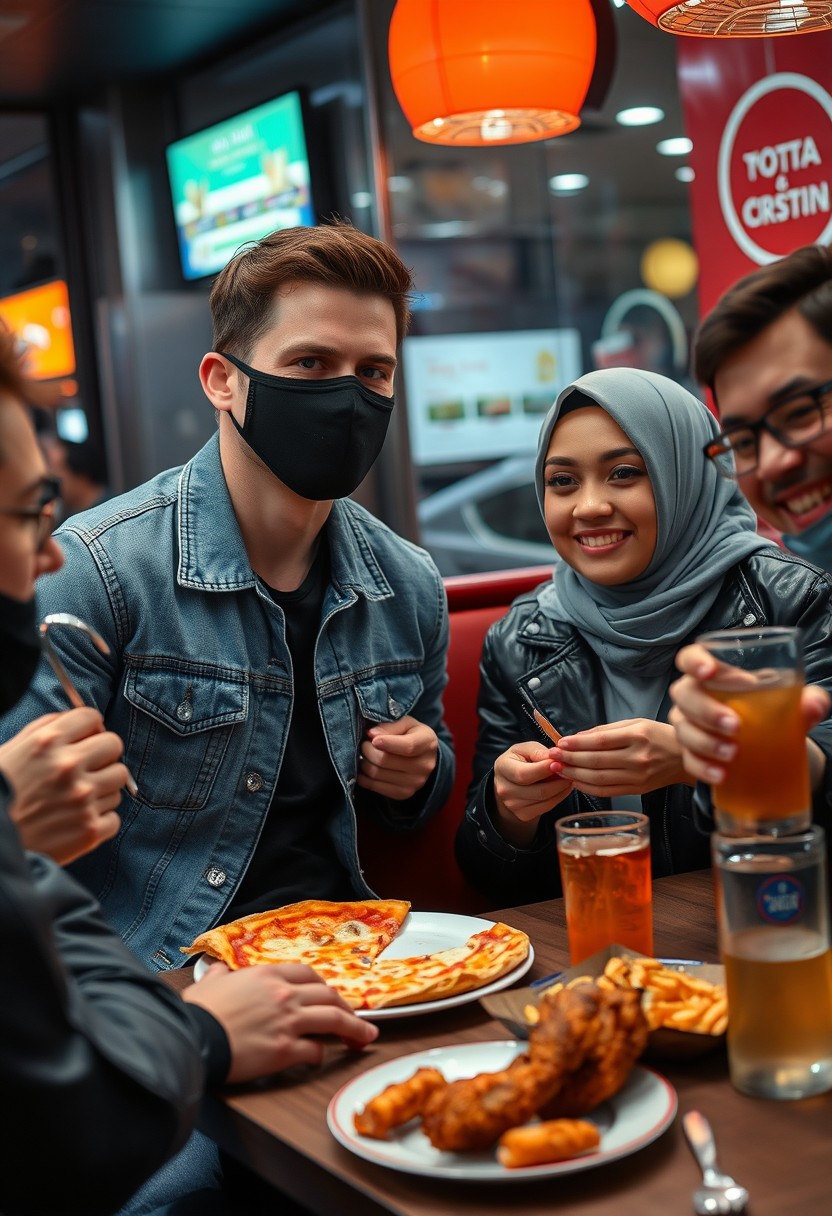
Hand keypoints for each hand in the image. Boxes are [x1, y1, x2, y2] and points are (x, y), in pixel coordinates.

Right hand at [0, 708, 128, 863]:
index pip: (91, 717)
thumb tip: (78, 721)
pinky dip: (100, 820)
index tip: (87, 738)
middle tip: (89, 767)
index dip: (90, 727)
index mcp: (47, 743)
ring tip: (77, 798)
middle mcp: (68, 767)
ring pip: (118, 781)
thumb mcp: (11, 751)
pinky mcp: (89, 830)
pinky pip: (114, 817)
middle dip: (102, 754)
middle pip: (114, 745)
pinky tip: (78, 821)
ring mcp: (82, 799)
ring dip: (102, 788)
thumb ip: (45, 730)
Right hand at [183, 962, 378, 1082]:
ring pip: (334, 1019)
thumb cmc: (198, 1013)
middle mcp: (284, 994)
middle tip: (356, 1019)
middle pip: (328, 995)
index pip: (308, 974)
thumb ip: (218, 975)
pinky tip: (320, 1059)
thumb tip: (217, 970)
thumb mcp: (207, 984)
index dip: (323, 986)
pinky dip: (321, 1055)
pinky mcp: (285, 1049)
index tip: (329, 995)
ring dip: (354, 1029)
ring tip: (365, 1038)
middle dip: (347, 1007)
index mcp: (268, 975)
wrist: (192, 1037)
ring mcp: (288, 1021)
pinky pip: (315, 1050)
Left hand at [357, 715, 438, 799]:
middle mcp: (425, 765)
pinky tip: (366, 768)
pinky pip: (375, 787)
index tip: (372, 739)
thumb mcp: (405, 723)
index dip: (387, 742)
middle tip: (365, 743)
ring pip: (376, 773)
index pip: (408, 746)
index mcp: (427, 742)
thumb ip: (390, 726)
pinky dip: (364, 777)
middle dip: (368, 750)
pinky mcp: (404, 793)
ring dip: (364, 763)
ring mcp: (416, 782)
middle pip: (385, 760)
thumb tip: (371, 734)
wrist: (422, 757)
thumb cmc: (410, 734)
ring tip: (366, 755)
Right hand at [493, 740, 572, 845]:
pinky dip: (559, 797)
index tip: (560, 763)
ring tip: (568, 777)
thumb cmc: (521, 760)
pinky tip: (562, 787)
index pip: (524, 774)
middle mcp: (504, 789)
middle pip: (539, 791)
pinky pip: (547, 807)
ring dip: (562, 789)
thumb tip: (556, 760)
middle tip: (570, 771)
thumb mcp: (527, 749)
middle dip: (559, 781)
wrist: (512, 781)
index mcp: (502, 767)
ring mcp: (512, 805)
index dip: (545, 770)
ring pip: (546, 800)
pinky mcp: (523, 815)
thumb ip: (540, 752)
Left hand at [551, 718, 689, 795]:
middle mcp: (638, 758)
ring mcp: (638, 776)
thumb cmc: (659, 736)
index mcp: (637, 736)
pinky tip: (575, 781)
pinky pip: (607, 791)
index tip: (560, 743)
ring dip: (574, 775)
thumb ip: (606, 730)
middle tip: (552, 756)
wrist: (686, 757)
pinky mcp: (637, 789)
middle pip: (596, 761)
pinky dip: (588, 787)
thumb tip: (578, 737)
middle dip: (570, 759)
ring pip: (598, 778)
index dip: (577, 743)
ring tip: (559, 769)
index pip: (600, 741)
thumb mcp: (636, 723)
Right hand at [669, 643, 829, 787]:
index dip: (694, 661)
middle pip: (685, 694)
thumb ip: (806, 700)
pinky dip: (703, 767)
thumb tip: (813, 704)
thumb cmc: (771, 715)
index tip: (709, 672)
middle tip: (735, 725)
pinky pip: (689, 760)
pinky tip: (721, 775)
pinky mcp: (692, 754)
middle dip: (706, 710)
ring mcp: (689, 725)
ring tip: (732, 754)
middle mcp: (695, 696)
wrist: (769, 749)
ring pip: (683, 729)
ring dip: (705, 742)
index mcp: (715, 675)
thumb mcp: (791, 704)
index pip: (691, 658)